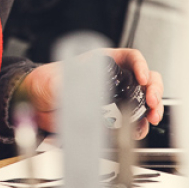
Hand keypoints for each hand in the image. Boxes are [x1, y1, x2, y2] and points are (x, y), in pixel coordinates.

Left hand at [17, 48, 163, 137]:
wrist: (34, 102)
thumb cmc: (43, 83)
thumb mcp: (56, 81)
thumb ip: (69, 86)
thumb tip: (82, 93)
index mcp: (102, 62)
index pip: (130, 58)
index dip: (141, 66)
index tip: (143, 78)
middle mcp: (111, 78)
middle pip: (144, 78)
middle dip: (154, 89)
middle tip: (152, 101)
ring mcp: (112, 97)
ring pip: (141, 99)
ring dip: (152, 108)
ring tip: (152, 117)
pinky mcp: (109, 116)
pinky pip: (130, 119)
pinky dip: (139, 124)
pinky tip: (140, 129)